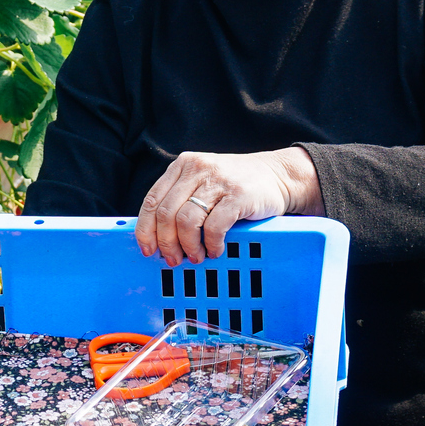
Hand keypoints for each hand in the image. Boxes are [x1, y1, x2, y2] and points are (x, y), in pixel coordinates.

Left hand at [135, 147, 323, 265]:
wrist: (279, 175)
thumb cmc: (237, 184)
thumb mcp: (204, 181)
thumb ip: (182, 198)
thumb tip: (158, 236)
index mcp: (182, 166)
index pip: (152, 200)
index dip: (145, 229)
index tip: (147, 249)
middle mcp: (196, 169)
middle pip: (166, 214)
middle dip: (166, 243)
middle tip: (174, 259)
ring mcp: (217, 181)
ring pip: (186, 221)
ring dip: (188, 246)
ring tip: (197, 256)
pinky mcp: (238, 195)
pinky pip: (214, 227)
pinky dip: (212, 244)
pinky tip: (216, 249)